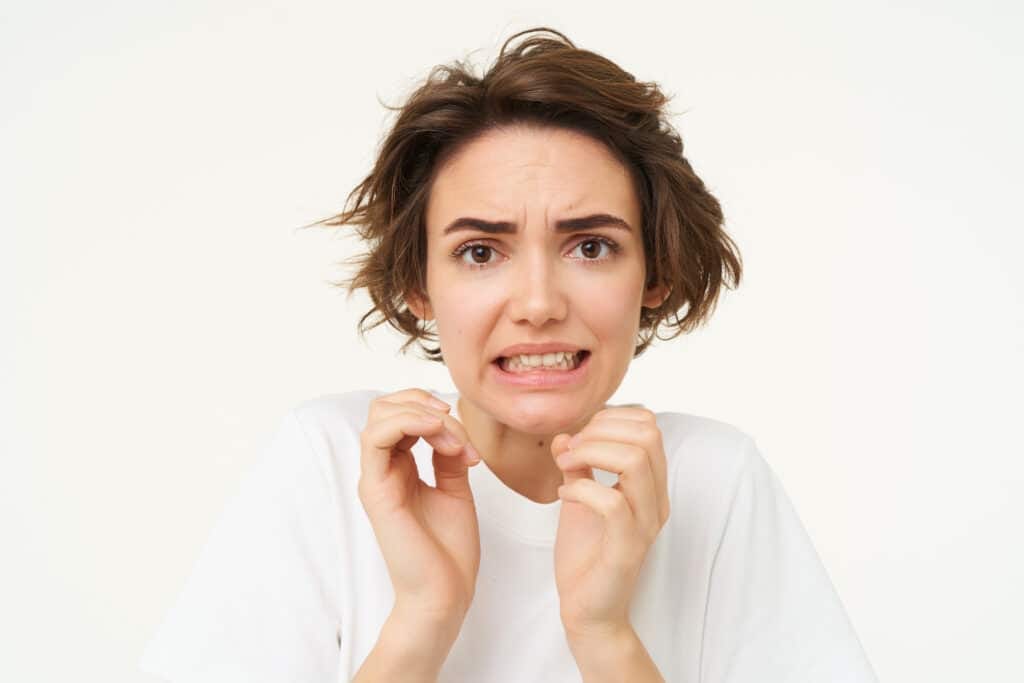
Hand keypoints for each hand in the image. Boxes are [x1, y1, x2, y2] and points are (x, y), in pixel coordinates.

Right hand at [358, 388, 482, 623]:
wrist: (445, 592)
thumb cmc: (449, 550)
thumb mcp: (455, 487)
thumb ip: (448, 454)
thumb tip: (449, 426)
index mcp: (400, 467)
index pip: (401, 413)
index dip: (433, 409)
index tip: (466, 438)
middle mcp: (383, 469)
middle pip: (385, 406)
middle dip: (425, 403)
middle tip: (456, 429)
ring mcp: (376, 478)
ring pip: (379, 415)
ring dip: (422, 413)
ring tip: (453, 439)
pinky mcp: (375, 490)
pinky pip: (376, 438)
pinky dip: (409, 422)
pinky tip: (438, 432)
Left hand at [550, 405, 670, 637]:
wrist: (588, 610)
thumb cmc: (586, 554)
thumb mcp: (579, 497)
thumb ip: (578, 464)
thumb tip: (567, 434)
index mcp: (650, 484)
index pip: (649, 425)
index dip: (610, 418)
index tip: (579, 438)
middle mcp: (656, 500)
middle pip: (647, 435)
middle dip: (600, 430)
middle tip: (570, 451)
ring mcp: (645, 524)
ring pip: (635, 460)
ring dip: (590, 453)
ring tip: (565, 467)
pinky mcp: (627, 548)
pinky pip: (613, 502)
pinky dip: (582, 488)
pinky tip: (564, 494)